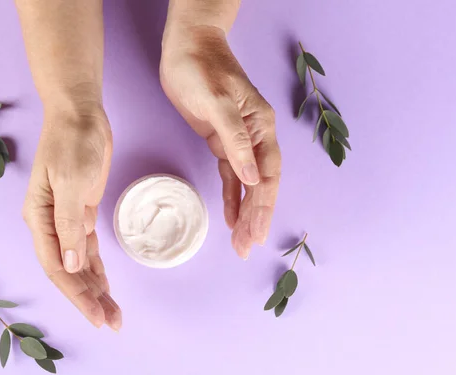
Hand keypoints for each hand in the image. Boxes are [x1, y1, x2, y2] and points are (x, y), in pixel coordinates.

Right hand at [22, 106, 121, 330]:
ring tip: (113, 313)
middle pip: (68, 272)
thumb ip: (68, 225)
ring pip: (79, 264)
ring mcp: (66, 220)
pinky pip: (88, 249)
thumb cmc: (71, 142)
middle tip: (112, 322)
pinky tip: (106, 285)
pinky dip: (97, 268)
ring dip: (94, 288)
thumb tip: (69, 265)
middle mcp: (49, 225)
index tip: (98, 316)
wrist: (80, 115)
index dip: (76, 295)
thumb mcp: (70, 181)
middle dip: (88, 298)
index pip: (56, 268)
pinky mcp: (82, 213)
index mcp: (39, 219)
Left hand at [160, 26, 280, 258]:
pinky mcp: (220, 141)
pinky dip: (230, 197)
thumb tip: (253, 179)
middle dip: (255, 217)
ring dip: (244, 212)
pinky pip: (230, 176)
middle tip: (245, 247)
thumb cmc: (202, 67)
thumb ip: (235, 140)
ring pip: (246, 184)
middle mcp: (254, 136)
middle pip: (260, 185)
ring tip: (240, 241)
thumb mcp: (217, 102)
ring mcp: (238, 140)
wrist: (187, 46)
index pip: (268, 174)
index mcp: (260, 126)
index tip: (255, 234)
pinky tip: (229, 217)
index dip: (263, 206)